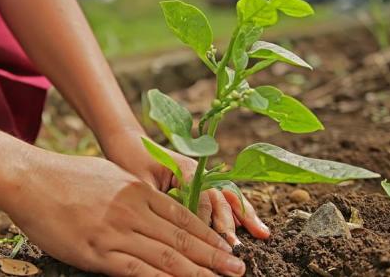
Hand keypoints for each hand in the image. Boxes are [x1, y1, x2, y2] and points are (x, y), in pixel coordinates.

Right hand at [3, 153, 246, 276]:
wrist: (29, 179)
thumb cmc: (64, 176)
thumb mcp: (108, 175)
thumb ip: (132, 192)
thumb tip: (151, 205)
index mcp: (137, 191)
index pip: (183, 217)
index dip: (209, 235)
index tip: (228, 248)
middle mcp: (133, 211)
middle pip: (183, 239)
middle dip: (214, 257)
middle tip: (239, 270)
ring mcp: (116, 233)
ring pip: (167, 258)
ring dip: (198, 272)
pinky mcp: (97, 252)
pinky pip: (137, 271)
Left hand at [103, 133, 270, 245]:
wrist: (128, 142)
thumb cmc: (130, 160)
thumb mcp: (139, 182)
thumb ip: (157, 200)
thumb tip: (168, 227)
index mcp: (185, 168)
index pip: (202, 198)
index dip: (206, 220)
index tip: (209, 241)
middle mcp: (199, 171)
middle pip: (220, 198)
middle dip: (229, 223)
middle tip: (235, 246)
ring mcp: (202, 176)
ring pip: (228, 197)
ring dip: (244, 216)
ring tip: (262, 234)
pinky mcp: (200, 183)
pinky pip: (223, 198)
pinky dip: (238, 211)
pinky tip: (253, 226)